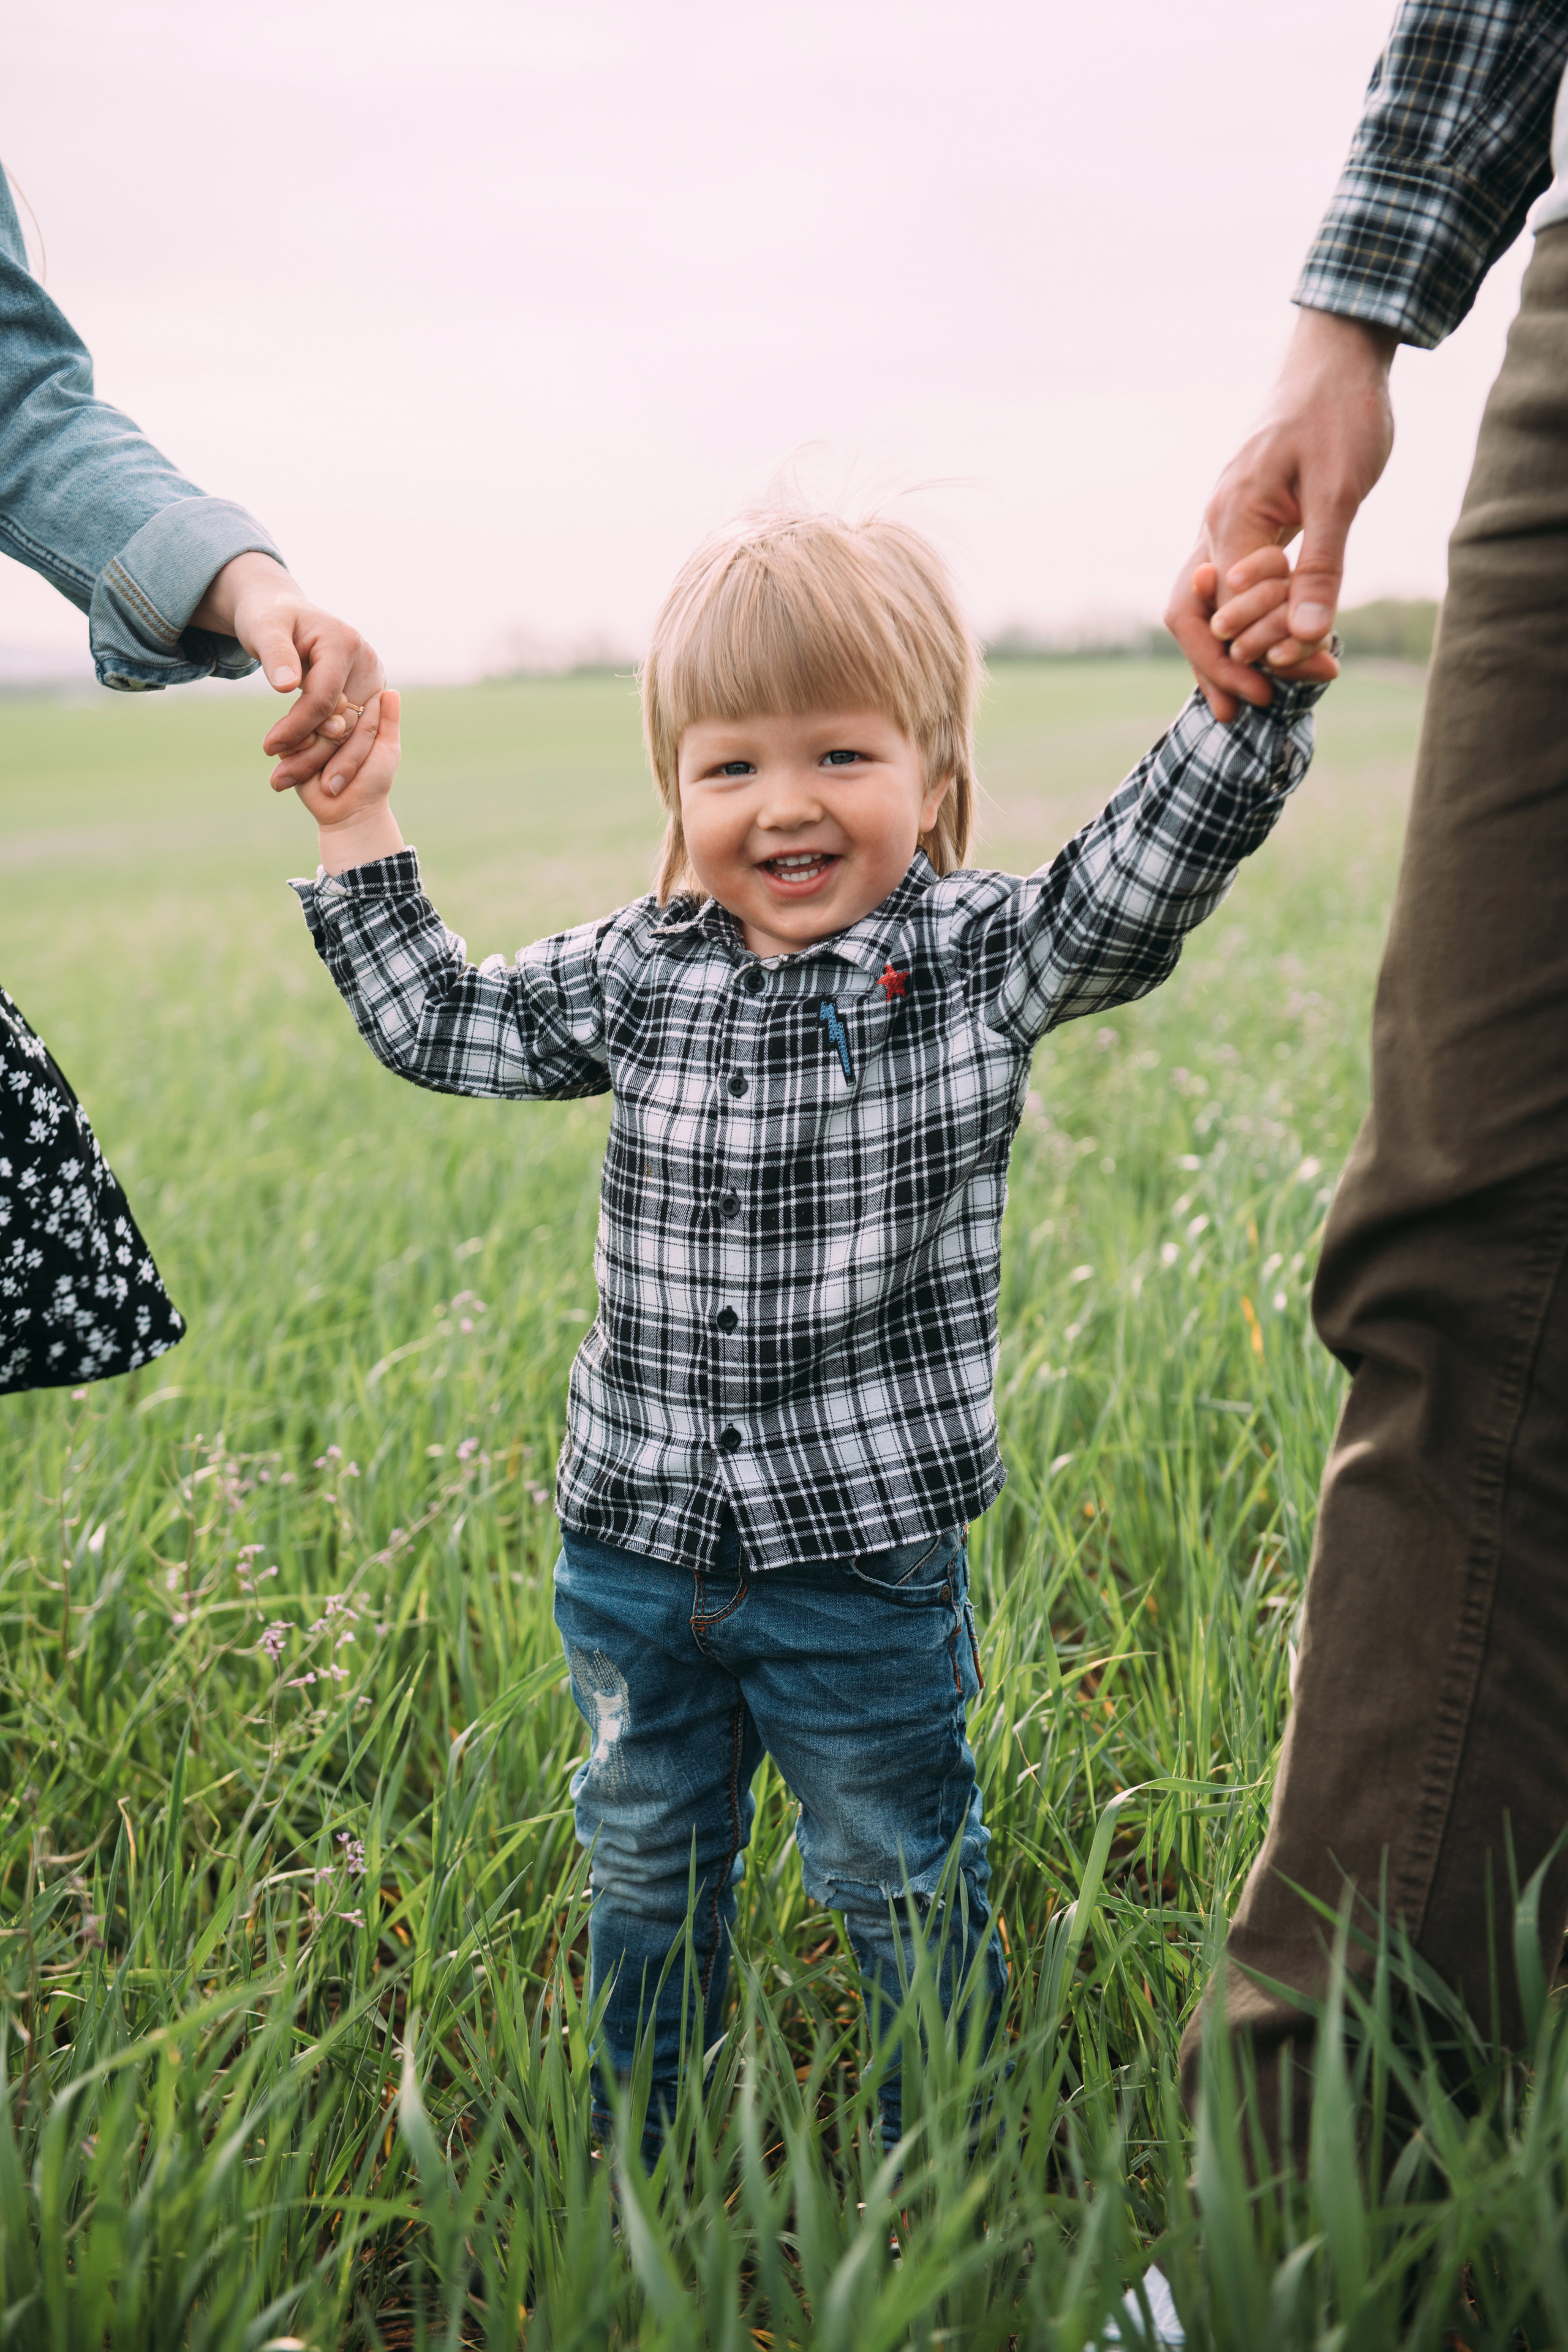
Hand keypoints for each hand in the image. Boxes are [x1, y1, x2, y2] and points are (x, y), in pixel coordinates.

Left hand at [188, 551, 384, 795]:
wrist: (287, 614)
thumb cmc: (271, 618)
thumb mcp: (264, 629)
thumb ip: (276, 655)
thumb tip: (286, 688)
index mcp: (344, 643)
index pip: (325, 697)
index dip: (298, 726)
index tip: (269, 748)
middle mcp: (368, 663)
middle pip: (344, 722)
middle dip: (311, 755)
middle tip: (277, 780)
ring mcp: (373, 682)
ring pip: (351, 734)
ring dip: (321, 762)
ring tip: (285, 781)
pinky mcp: (370, 696)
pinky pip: (351, 732)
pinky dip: (328, 752)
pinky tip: (302, 771)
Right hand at [295, 688, 405, 873]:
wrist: (352, 811)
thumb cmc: (374, 780)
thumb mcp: (387, 748)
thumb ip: (389, 721)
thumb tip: (391, 691)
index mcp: (349, 719)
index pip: (346, 697)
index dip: (350, 705)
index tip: (353, 715)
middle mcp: (326, 724)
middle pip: (324, 706)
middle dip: (334, 721)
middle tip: (339, 734)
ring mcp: (307, 736)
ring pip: (307, 719)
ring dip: (319, 732)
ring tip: (329, 751)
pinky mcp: (290, 751)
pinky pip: (290, 739)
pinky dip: (302, 744)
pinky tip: (310, 753)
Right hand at [1165, 307, 1396, 718]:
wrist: (1335, 352)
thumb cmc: (1342, 411)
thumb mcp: (1342, 492)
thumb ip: (1322, 567)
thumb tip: (1309, 638)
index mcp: (1232, 517)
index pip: (1225, 612)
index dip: (1254, 656)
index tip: (1301, 682)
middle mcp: (1213, 522)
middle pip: (1189, 615)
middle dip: (1214, 668)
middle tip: (1249, 710)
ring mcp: (1220, 518)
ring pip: (1199, 601)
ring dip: (1218, 650)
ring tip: (1247, 694)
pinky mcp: (1239, 515)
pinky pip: (1221, 581)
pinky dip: (1235, 619)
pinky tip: (1261, 641)